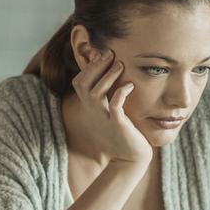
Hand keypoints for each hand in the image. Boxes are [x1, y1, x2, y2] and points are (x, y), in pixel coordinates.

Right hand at [71, 49, 152, 166]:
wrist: (131, 157)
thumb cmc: (124, 133)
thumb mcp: (112, 112)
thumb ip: (109, 96)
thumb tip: (115, 73)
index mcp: (91, 107)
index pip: (79, 82)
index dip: (88, 67)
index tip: (100, 53)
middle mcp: (94, 112)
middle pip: (83, 84)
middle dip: (94, 66)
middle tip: (109, 52)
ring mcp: (105, 119)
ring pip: (96, 93)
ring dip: (108, 76)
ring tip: (120, 64)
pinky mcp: (118, 125)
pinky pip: (115, 107)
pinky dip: (121, 94)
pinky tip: (130, 86)